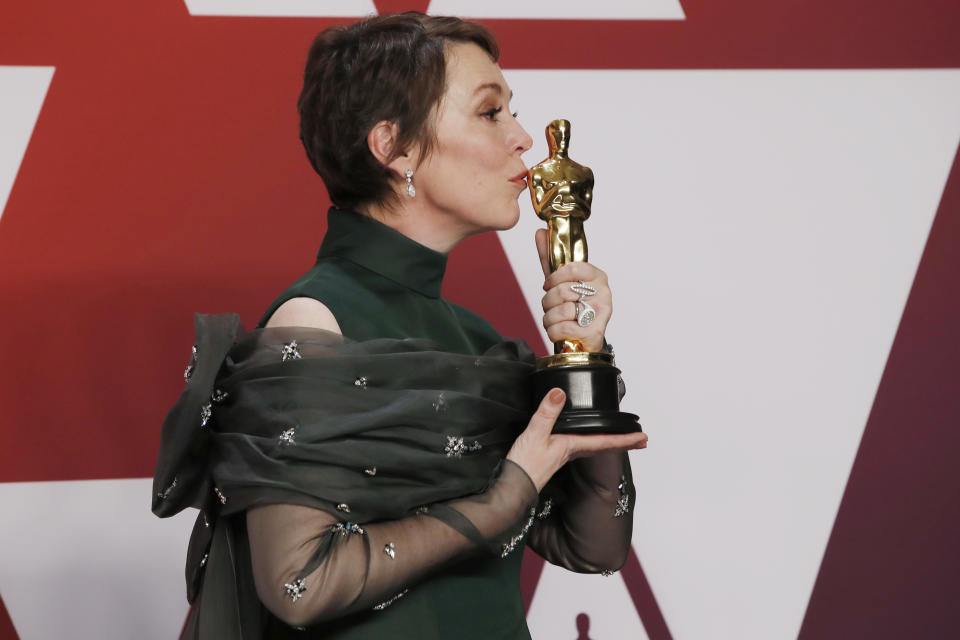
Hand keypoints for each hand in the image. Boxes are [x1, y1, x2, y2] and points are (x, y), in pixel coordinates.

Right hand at [507, 389, 647, 491]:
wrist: (512, 487)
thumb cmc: (524, 466)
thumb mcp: (535, 434)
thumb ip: (547, 413)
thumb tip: (560, 393)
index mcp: (571, 446)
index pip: (605, 442)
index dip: (625, 439)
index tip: (643, 437)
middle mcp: (571, 452)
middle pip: (604, 446)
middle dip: (623, 442)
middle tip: (642, 440)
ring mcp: (563, 455)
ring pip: (593, 447)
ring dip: (609, 442)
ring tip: (622, 439)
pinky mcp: (552, 456)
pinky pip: (580, 447)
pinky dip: (591, 442)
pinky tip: (585, 440)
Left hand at [536, 228, 611, 352]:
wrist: (583, 342)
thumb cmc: (573, 309)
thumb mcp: (561, 282)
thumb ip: (550, 258)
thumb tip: (541, 232)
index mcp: (597, 276)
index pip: (573, 268)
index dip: (555, 277)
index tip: (548, 285)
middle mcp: (603, 293)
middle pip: (563, 291)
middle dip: (548, 302)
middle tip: (552, 307)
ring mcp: (601, 313)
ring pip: (561, 310)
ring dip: (550, 318)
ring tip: (556, 321)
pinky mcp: (595, 332)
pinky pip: (562, 328)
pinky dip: (553, 332)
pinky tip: (559, 332)